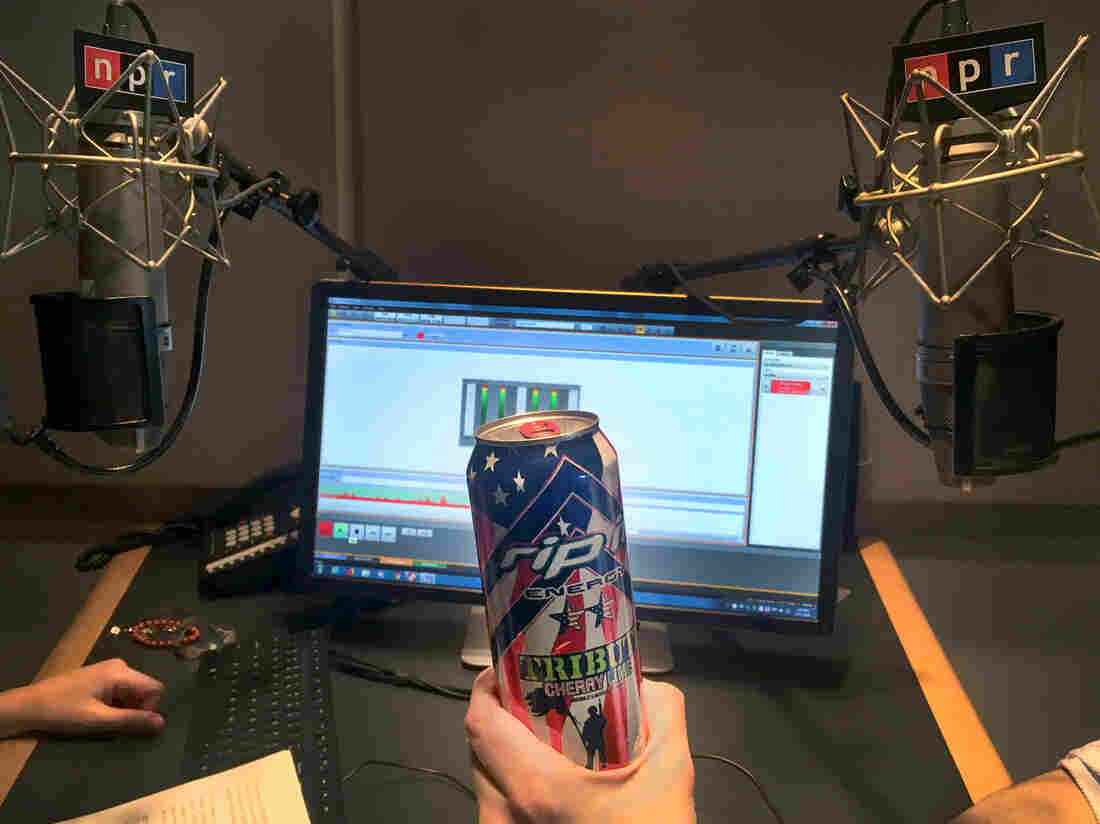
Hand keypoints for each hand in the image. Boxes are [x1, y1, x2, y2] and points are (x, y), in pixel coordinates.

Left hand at [0, 659, 165, 737]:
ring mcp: (110, 669)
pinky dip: (116, 705)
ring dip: (124, 709)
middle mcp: (120, 666)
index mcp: (121, 672)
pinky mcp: (101, 676)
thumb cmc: (63, 712)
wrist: (29, 705)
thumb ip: (131, 720)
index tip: (130, 724)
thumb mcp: (98, 719)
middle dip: (136, 709)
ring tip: (103, 720)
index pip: (155, 688)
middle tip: (114, 725)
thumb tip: (162, 723)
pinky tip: (98, 713)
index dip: (150, 708)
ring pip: (133, 692)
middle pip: (144, 689)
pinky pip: (121, 690)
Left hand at [464, 666, 695, 823]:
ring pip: (484, 779)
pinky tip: (547, 778)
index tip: (511, 669)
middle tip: (534, 697)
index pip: (480, 721)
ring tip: (542, 737)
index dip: (489, 686)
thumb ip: (661, 712)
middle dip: (502, 715)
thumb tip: (645, 685)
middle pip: (479, 745)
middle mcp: (504, 815)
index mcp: (535, 787)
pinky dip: (511, 785)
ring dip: (506, 752)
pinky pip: (495, 807)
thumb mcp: (671, 771)